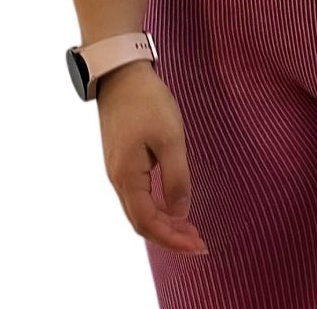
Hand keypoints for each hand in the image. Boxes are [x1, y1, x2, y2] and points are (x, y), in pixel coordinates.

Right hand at [97, 61, 210, 255]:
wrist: (121, 72)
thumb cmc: (147, 101)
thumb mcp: (170, 139)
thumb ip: (176, 178)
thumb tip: (180, 212)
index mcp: (127, 178)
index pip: (149, 223)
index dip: (174, 239)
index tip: (199, 245)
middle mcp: (117, 179)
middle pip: (142, 222)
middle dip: (170, 236)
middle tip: (198, 242)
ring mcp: (117, 169)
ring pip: (139, 209)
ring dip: (164, 222)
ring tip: (189, 228)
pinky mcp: (121, 158)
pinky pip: (137, 194)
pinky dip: (156, 206)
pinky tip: (171, 203)